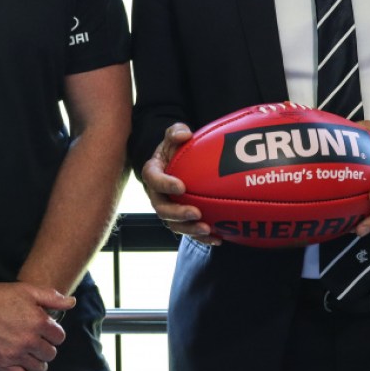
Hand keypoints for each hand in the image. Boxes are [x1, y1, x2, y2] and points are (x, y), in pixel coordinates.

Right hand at [0, 282, 71, 370]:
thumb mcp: (26, 290)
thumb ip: (51, 297)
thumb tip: (72, 303)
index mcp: (38, 321)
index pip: (59, 336)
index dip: (54, 334)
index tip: (46, 332)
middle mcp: (28, 339)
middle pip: (50, 353)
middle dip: (47, 348)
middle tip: (38, 344)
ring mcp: (14, 354)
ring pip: (38, 367)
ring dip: (38, 363)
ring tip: (31, 356)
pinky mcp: (0, 364)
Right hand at [141, 123, 221, 244]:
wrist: (174, 163)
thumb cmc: (174, 148)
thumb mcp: (173, 136)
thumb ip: (176, 132)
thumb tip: (184, 135)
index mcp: (152, 173)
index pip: (154, 180)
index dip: (165, 184)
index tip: (181, 186)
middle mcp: (156, 194)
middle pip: (162, 208)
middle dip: (178, 213)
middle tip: (196, 213)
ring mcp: (167, 209)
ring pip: (174, 224)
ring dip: (190, 229)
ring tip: (207, 229)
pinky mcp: (179, 219)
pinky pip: (188, 230)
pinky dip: (201, 237)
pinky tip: (217, 238)